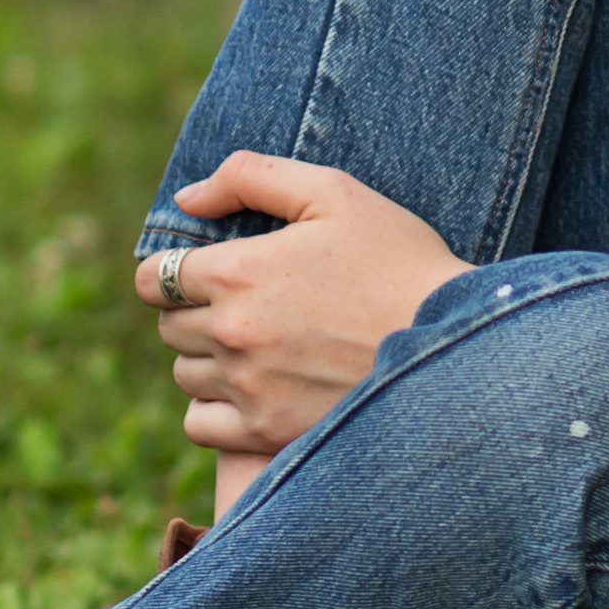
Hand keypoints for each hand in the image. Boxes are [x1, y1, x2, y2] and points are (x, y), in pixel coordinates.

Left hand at [130, 155, 468, 459]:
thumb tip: (187, 198)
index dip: (173, 272)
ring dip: (207, 360)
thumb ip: (251, 177)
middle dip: (195, 312)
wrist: (454, 341)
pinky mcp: (266, 431)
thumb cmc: (399, 259)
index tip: (203, 274)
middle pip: (169, 326)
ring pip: (184, 375)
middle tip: (244, 307)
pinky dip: (214, 411)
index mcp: (237, 271)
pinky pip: (199, 425)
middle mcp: (232, 331)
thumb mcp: (333, 193)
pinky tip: (252, 391)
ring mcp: (247, 386)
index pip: (154, 278)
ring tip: (257, 348)